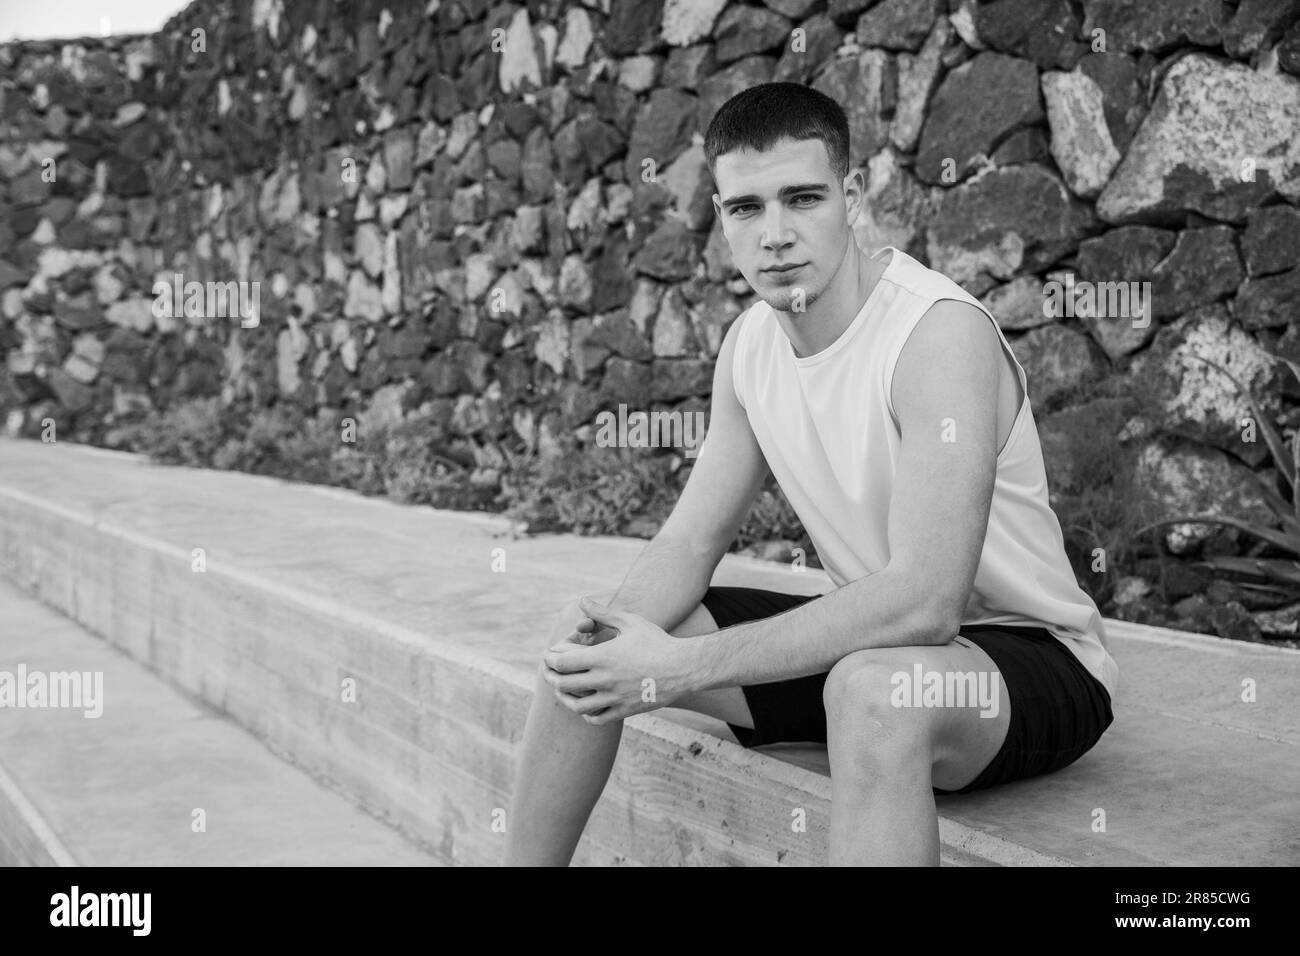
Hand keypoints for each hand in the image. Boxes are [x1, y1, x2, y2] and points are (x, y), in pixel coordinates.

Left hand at [543, 597, 698, 725]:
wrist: (683, 667)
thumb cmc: (657, 641)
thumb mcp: (630, 622)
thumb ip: (603, 613)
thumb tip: (583, 600)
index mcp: (603, 656)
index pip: (561, 662)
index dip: (549, 659)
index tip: (548, 655)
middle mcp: (605, 679)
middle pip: (564, 684)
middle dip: (550, 677)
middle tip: (548, 672)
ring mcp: (614, 697)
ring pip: (577, 706)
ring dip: (565, 698)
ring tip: (562, 691)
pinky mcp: (625, 710)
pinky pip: (597, 718)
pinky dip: (586, 714)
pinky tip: (585, 706)